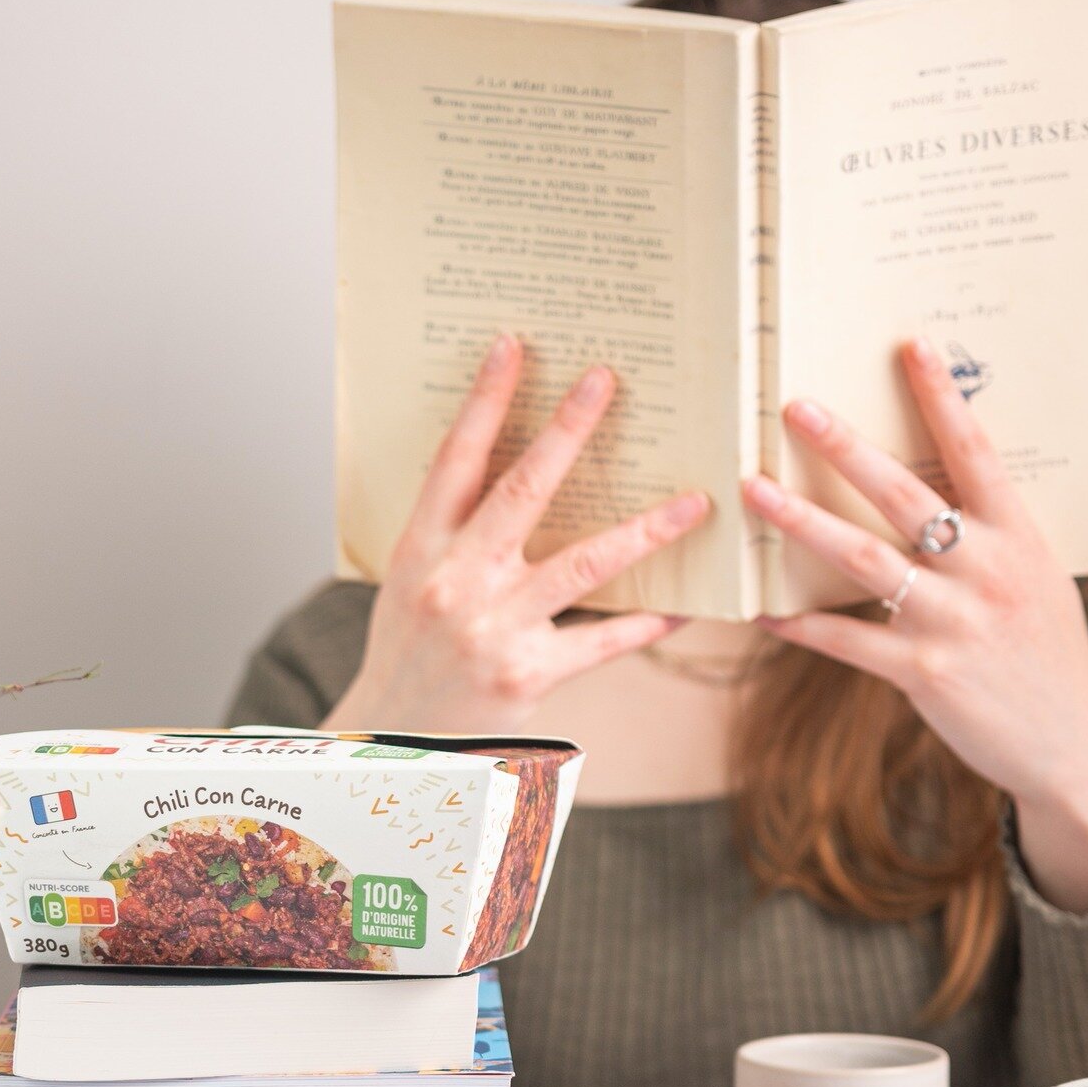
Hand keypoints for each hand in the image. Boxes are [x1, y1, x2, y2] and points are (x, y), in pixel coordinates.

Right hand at [328, 335, 710, 735]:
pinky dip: (646, 623)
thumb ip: (455, 534)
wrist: (392, 740)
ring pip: (584, 563)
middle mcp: (456, 580)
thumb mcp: (411, 581)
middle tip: (605, 380)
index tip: (512, 346)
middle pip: (522, 491)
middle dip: (567, 431)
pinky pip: (602, 640)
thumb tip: (506, 474)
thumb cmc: (408, 653)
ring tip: (694, 503)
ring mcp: (494, 627)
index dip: (485, 401)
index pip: (455, 459)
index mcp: (423, 549)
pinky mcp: (528, 673)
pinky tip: (685, 606)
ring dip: (646, 530)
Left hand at [742, 338, 1087, 914]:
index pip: (976, 452)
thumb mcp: (1036, 580)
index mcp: (1020, 537)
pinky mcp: (926, 673)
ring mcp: (956, 621)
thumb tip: (932, 493)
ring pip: (864, 559)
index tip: (910, 346)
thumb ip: (989, 538)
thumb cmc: (1045, 653)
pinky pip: (849, 640)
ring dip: (802, 523)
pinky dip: (802, 625)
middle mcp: (989, 570)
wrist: (1074, 745)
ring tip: (754, 491)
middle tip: (795, 408)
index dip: (941, 398)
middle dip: (845, 448)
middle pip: (905, 494)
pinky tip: (762, 610)